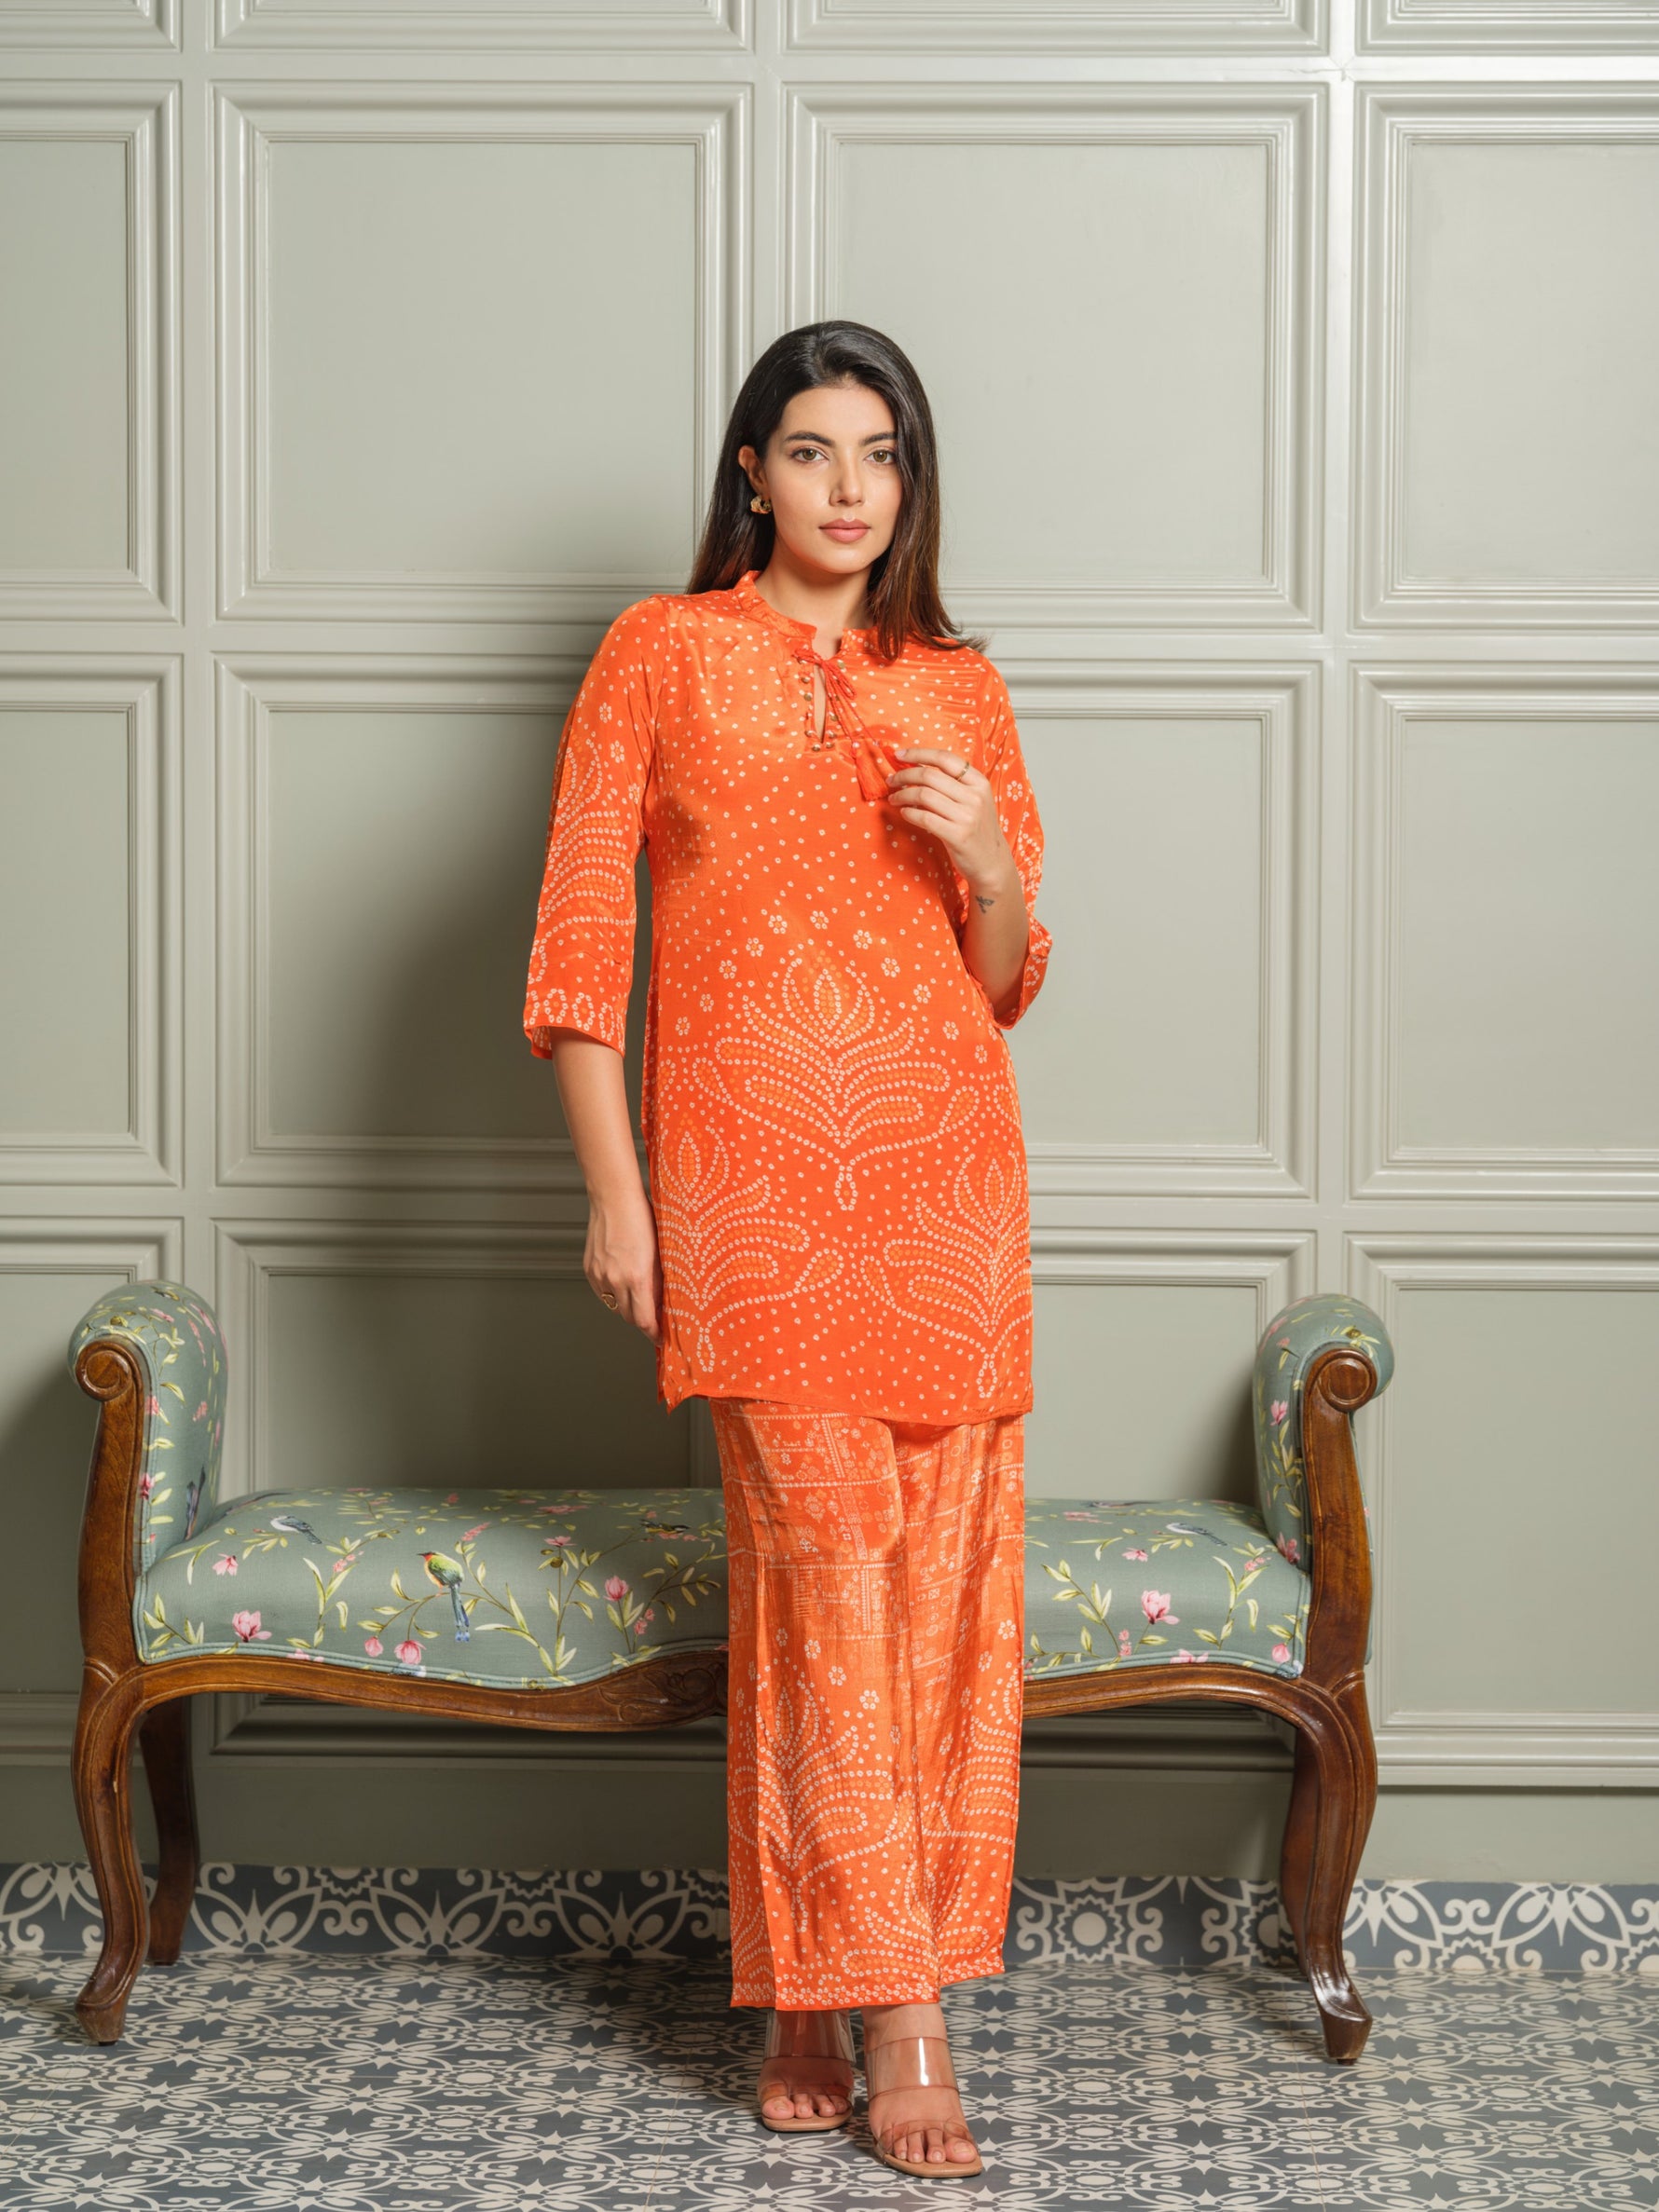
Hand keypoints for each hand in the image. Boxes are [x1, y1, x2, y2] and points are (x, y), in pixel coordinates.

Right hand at [585, 1187, 662, 1342]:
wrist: (613, 1198)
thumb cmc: (641, 1217)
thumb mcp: (660, 1252)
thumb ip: (660, 1280)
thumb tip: (663, 1301)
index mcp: (636, 1277)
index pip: (644, 1319)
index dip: (654, 1332)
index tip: (661, 1338)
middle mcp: (615, 1280)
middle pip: (628, 1317)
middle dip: (642, 1320)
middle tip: (655, 1318)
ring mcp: (599, 1275)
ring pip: (614, 1306)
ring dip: (627, 1307)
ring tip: (640, 1299)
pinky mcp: (589, 1269)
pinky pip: (603, 1293)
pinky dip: (613, 1294)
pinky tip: (624, 1284)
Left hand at [883, 746, 1014, 895]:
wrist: (992, 863)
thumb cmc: (978, 830)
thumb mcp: (975, 801)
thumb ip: (955, 784)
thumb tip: (917, 768)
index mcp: (979, 782)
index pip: (945, 758)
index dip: (918, 753)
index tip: (899, 754)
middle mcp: (975, 796)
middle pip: (930, 775)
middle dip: (904, 775)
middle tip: (891, 780)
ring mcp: (967, 816)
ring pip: (924, 794)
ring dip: (902, 795)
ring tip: (895, 798)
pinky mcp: (957, 835)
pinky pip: (924, 817)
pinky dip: (909, 813)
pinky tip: (904, 812)